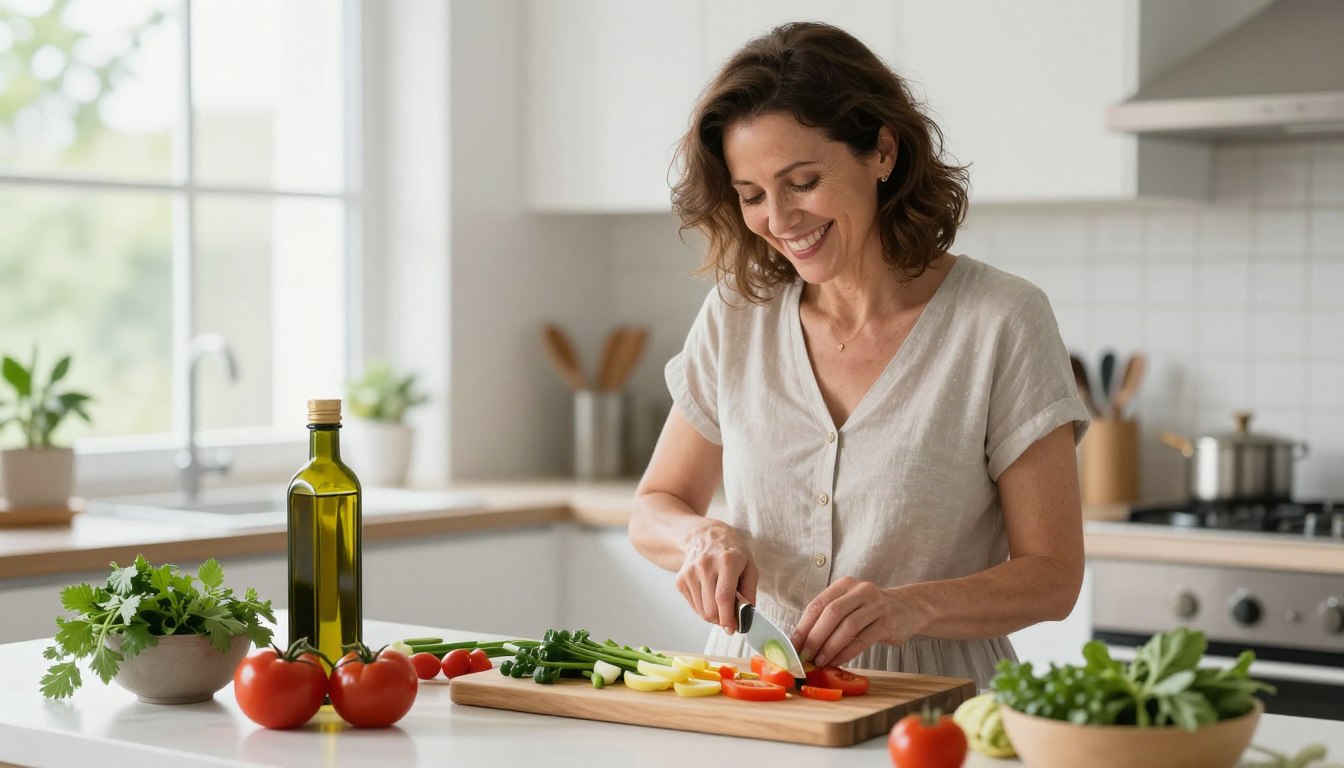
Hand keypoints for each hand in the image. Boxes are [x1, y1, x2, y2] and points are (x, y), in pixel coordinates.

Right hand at [676, 520, 757, 633]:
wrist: (704, 535)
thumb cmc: (731, 551)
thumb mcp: (749, 565)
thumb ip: (749, 591)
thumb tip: (746, 615)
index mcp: (727, 561)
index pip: (723, 597)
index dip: (728, 618)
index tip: (733, 629)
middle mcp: (705, 566)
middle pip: (711, 608)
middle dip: (722, 620)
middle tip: (730, 619)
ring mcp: (690, 573)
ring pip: (701, 611)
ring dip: (713, 616)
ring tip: (721, 606)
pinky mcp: (680, 579)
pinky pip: (693, 606)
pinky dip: (704, 609)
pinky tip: (710, 597)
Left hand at [790, 577, 922, 667]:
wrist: (908, 608)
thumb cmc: (870, 610)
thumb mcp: (850, 605)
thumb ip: (828, 618)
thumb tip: (802, 642)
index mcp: (844, 584)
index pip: (818, 604)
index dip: (803, 626)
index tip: (792, 645)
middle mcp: (860, 590)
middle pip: (831, 613)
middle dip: (815, 637)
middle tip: (804, 656)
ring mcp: (876, 605)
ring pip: (847, 627)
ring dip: (830, 647)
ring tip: (819, 661)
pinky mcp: (888, 622)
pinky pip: (863, 639)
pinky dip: (847, 652)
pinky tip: (837, 661)